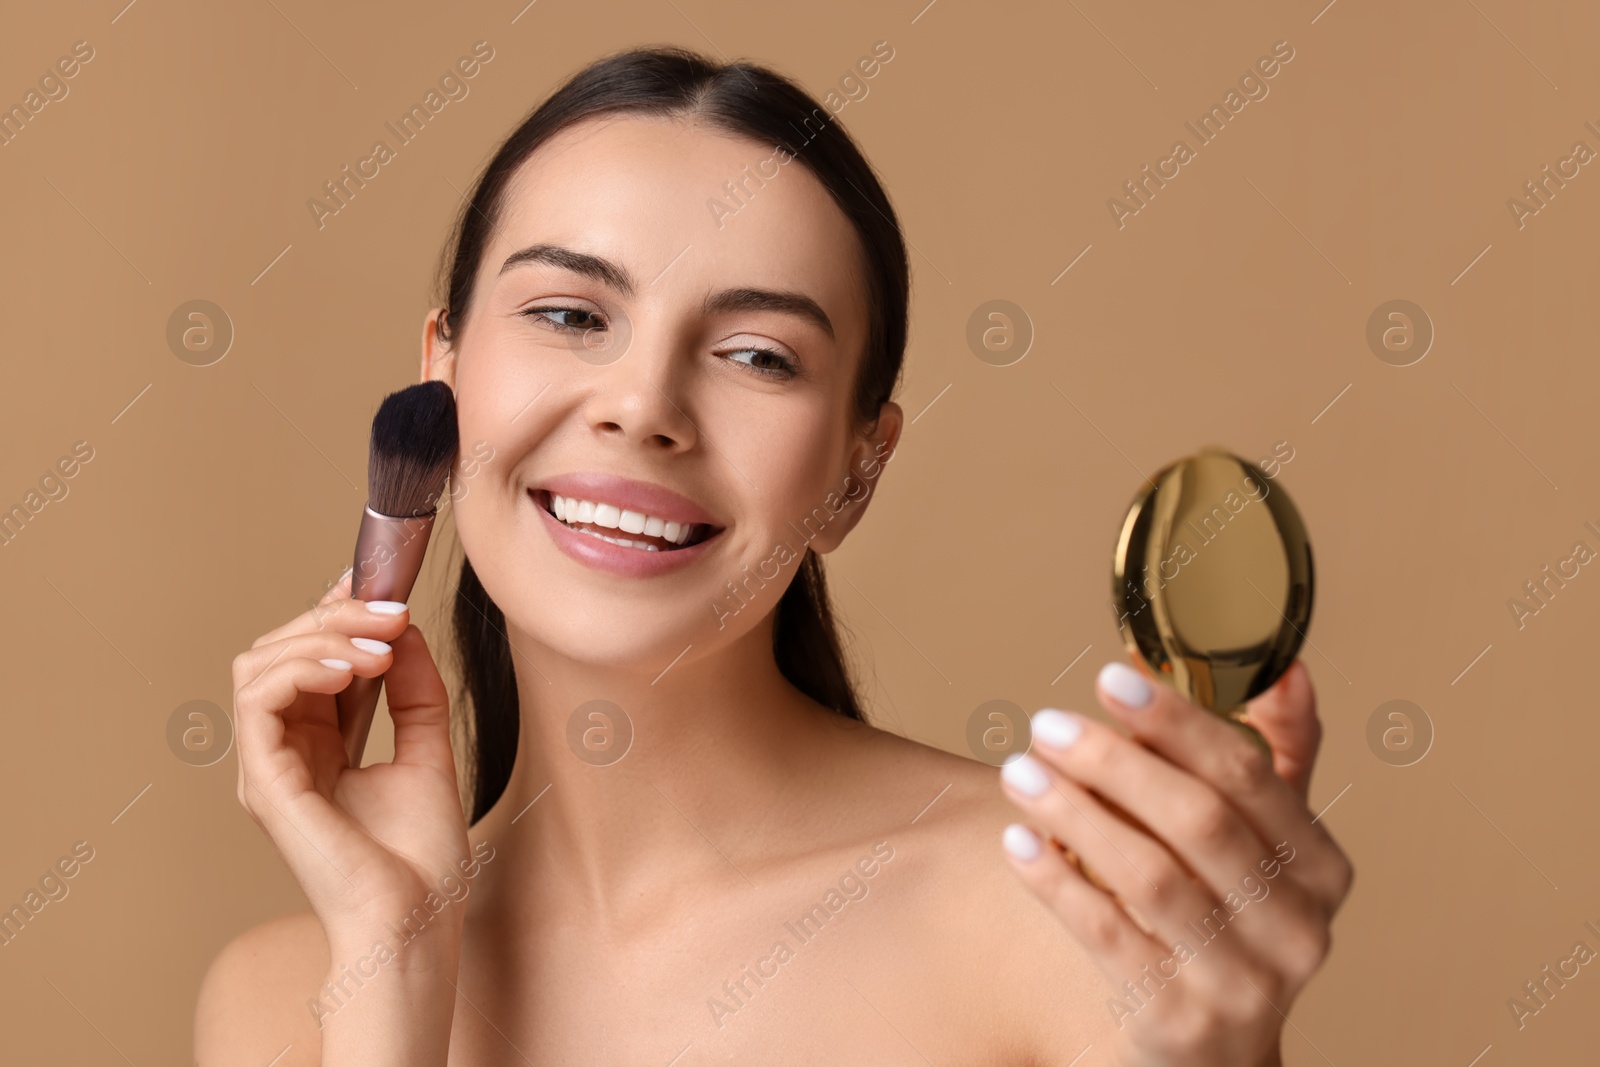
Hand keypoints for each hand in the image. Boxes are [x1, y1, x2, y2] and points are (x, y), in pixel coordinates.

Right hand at [231, 570, 470, 950]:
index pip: (309, 658)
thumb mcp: (428, 752)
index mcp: (318, 745)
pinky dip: (302, 668)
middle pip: (279, 650)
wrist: (415, 921)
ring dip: (321, 637)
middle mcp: (285, 751)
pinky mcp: (263, 781)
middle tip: (391, 610)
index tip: (378, 582)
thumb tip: (403, 630)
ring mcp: (268, 767)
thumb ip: (415, 693)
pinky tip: (353, 668)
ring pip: (260, 663)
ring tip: (378, 644)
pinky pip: (258, 698)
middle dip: (334, 616)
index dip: (334, 612)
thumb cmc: (420, 860)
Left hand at [998, 659, 1352, 1065]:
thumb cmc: (1231, 923)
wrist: (1220, 1057)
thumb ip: (1278, 758)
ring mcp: (1242, 982)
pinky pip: (1107, 936)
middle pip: (1198, 820)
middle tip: (1048, 724)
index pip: (1250, 773)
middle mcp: (1295, 927)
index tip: (1111, 678)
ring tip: (1019, 772)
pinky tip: (1017, 840)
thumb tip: (1286, 669)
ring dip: (1075, 814)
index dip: (1177, 720)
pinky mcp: (1178, 1021)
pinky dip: (1057, 882)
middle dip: (1114, 762)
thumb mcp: (1267, 846)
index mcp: (1321, 867)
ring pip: (1149, 876)